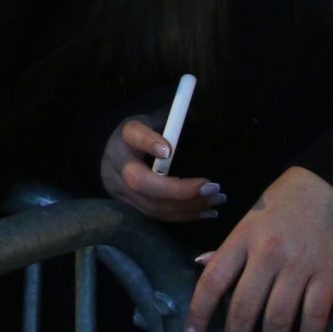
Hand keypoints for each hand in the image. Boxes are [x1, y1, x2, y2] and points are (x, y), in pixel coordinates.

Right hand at [99, 114, 226, 223]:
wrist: (115, 153)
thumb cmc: (146, 134)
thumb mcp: (156, 120)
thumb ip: (175, 121)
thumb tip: (205, 115)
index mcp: (125, 135)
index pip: (133, 135)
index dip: (148, 143)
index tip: (168, 150)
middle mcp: (117, 164)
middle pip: (141, 182)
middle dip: (180, 190)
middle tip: (214, 188)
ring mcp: (119, 189)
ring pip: (151, 205)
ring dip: (188, 206)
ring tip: (217, 200)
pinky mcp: (128, 206)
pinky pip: (156, 215)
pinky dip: (182, 215)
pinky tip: (205, 211)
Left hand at [183, 166, 332, 331]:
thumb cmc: (289, 197)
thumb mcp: (251, 214)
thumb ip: (230, 245)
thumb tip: (202, 266)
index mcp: (242, 238)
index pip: (212, 281)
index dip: (198, 312)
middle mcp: (267, 254)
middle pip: (243, 307)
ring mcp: (299, 266)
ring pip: (278, 317)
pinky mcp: (329, 274)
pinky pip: (316, 315)